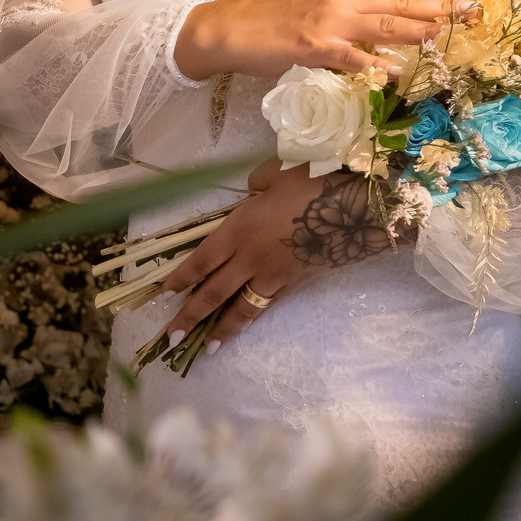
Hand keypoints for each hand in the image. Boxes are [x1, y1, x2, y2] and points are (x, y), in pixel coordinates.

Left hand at [159, 158, 408, 352]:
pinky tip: (243, 329)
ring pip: (240, 308)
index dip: (181, 278)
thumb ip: (256, 184)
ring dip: (220, 328)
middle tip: (171, 337)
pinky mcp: (295, 284)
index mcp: (239, 229)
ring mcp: (273, 275)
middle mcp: (250, 258)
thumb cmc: (314, 185)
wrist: (356, 211)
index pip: (201, 259)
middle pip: (213, 292)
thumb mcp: (276, 172)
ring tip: (206, 348)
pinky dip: (252, 319)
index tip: (164, 293)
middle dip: (190, 315)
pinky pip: (267, 306)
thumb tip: (252, 191)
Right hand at [173, 0, 476, 80]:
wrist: (234, 27)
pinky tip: (395, 70)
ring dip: (416, 30)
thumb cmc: (272, 4)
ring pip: (382, 27)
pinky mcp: (316, 49)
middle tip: (470, 9)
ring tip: (445, 33)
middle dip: (437, 5)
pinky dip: (374, 63)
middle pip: (397, 2)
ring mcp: (330, 24)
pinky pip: (352, 58)